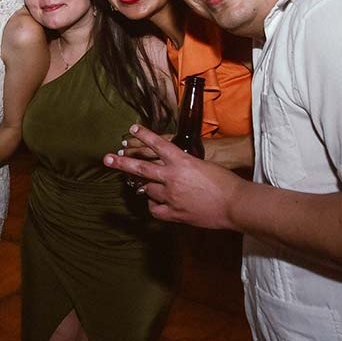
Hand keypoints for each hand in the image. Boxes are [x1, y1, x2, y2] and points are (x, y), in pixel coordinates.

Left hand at [103, 125, 245, 229]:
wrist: (235, 204)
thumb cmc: (225, 183)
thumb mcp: (203, 166)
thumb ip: (185, 166)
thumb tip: (174, 169)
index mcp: (182, 161)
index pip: (158, 144)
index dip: (144, 135)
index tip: (132, 128)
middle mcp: (172, 176)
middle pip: (141, 168)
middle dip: (121, 163)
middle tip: (107, 159)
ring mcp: (171, 195)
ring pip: (148, 189)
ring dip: (147, 187)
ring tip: (148, 186)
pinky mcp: (174, 212)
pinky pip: (155, 209)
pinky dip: (154, 206)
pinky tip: (157, 204)